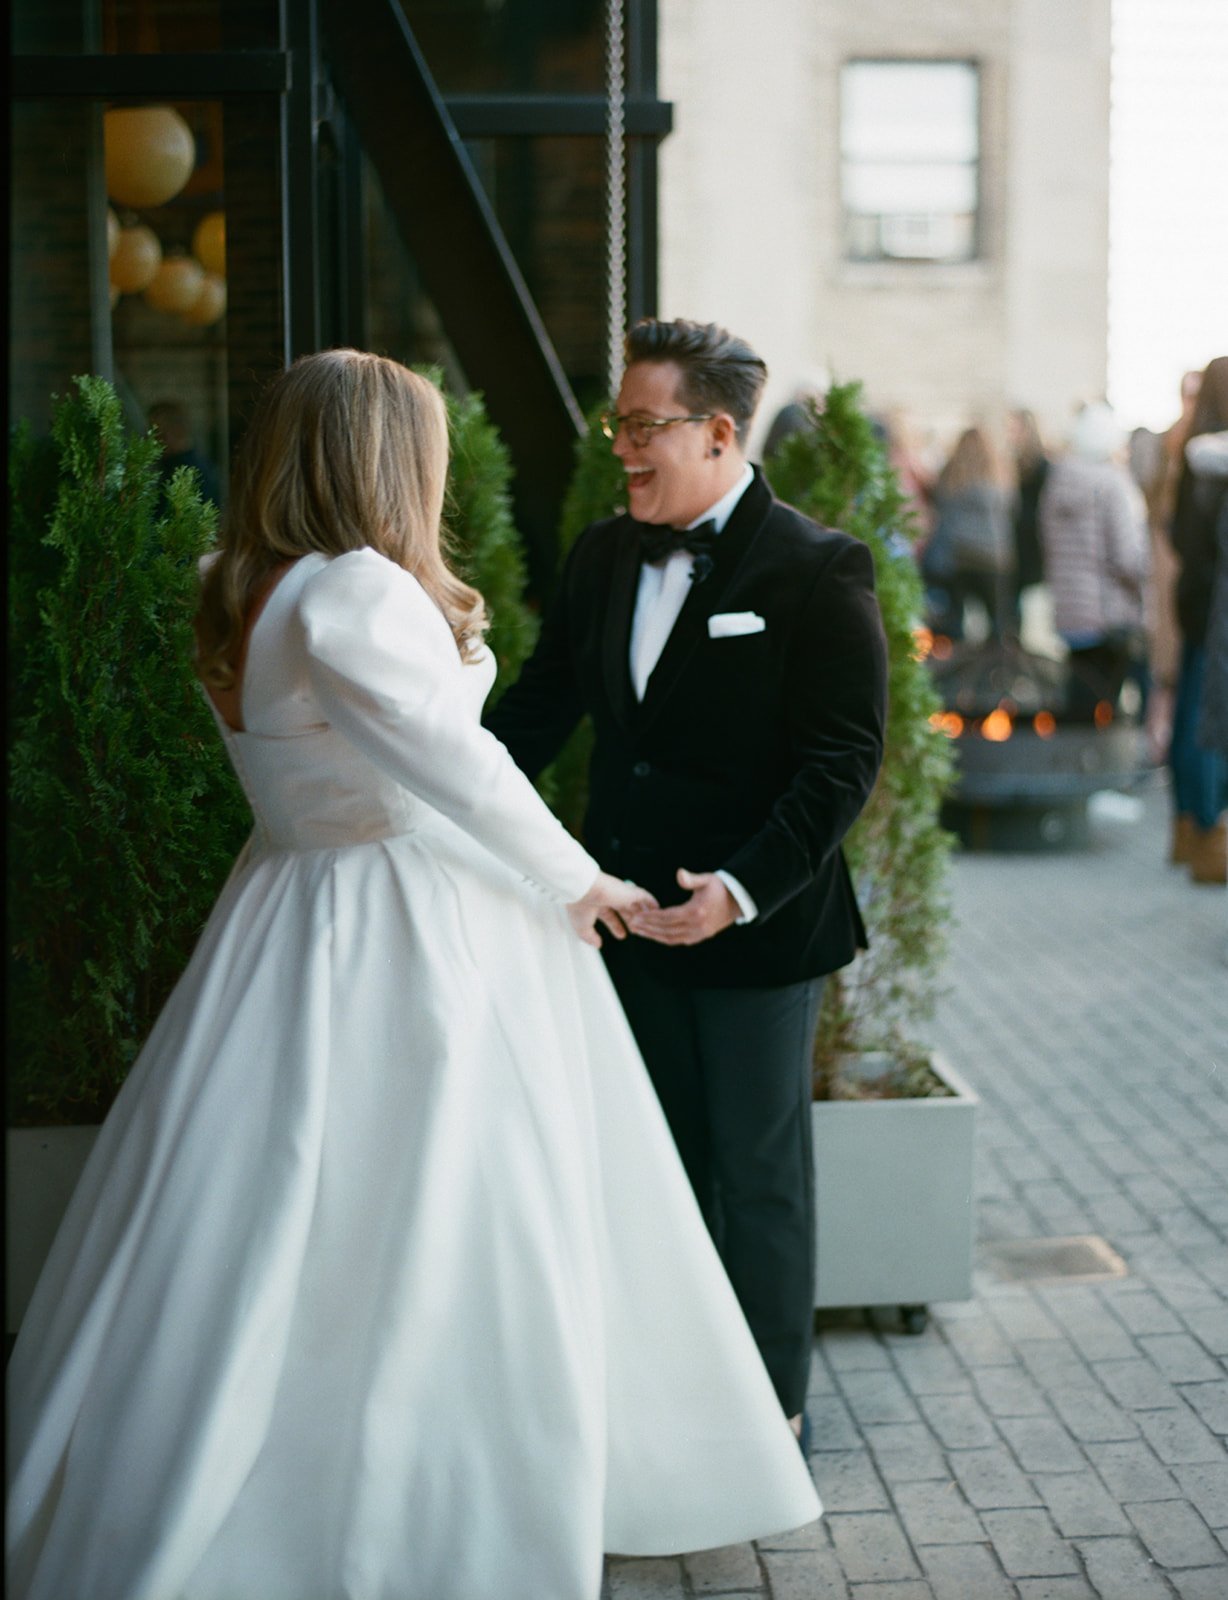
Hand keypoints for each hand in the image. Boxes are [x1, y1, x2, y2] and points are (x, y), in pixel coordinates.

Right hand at [567, 872, 657, 948]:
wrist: (582, 890)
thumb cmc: (579, 907)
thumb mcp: (582, 928)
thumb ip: (590, 937)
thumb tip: (597, 945)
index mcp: (597, 905)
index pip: (610, 916)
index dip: (616, 926)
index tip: (623, 935)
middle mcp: (609, 898)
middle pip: (624, 911)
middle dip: (632, 921)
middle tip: (638, 931)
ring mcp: (619, 894)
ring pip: (634, 904)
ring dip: (642, 914)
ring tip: (651, 923)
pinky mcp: (628, 891)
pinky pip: (643, 896)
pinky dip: (650, 901)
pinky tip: (656, 908)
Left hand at [624, 868, 739, 946]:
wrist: (738, 901)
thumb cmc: (720, 887)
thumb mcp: (707, 879)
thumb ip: (691, 879)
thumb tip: (679, 874)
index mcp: (696, 911)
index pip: (667, 917)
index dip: (651, 917)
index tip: (637, 916)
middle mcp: (696, 926)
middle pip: (666, 930)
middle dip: (648, 928)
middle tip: (632, 925)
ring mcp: (699, 933)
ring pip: (671, 938)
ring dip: (654, 935)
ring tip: (639, 931)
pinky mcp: (701, 936)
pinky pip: (679, 940)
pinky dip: (665, 938)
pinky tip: (654, 935)